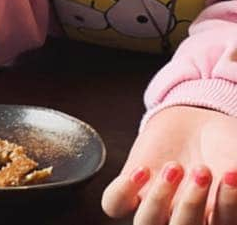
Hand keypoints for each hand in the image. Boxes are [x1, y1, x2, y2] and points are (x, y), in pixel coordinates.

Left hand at [101, 106, 236, 223]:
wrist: (197, 123)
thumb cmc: (226, 147)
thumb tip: (236, 178)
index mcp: (215, 221)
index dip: (227, 206)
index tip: (231, 174)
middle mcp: (184, 220)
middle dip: (192, 202)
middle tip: (202, 170)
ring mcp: (154, 206)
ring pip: (146, 223)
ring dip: (159, 197)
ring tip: (174, 167)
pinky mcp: (130, 187)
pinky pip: (114, 204)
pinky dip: (124, 190)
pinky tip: (143, 170)